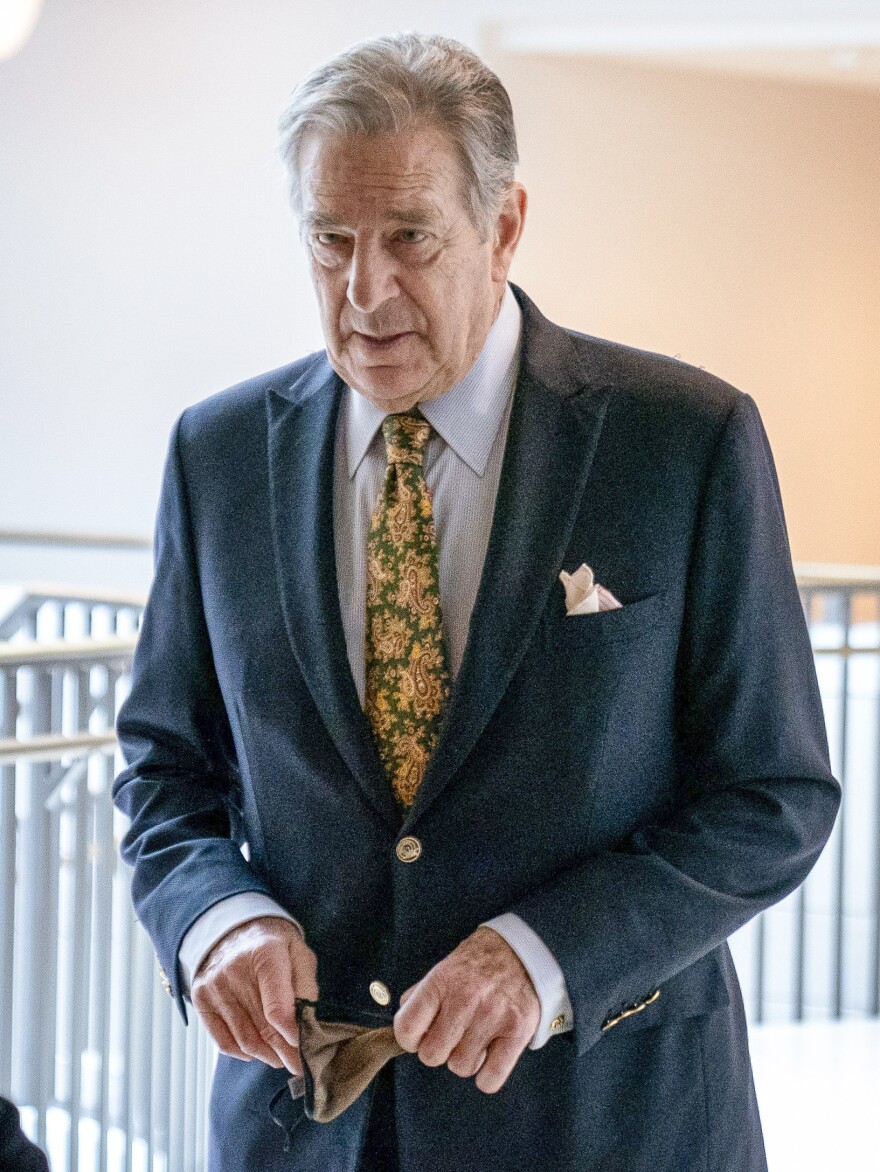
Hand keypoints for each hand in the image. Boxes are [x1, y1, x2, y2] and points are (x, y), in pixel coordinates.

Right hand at [191, 916, 317, 1074]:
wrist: (234, 928)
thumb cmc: (275, 944)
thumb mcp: (298, 953)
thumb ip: (306, 986)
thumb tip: (308, 1024)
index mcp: (265, 954)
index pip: (277, 1010)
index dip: (293, 1036)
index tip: (306, 1051)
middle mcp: (234, 970)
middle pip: (262, 1027)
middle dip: (285, 1052)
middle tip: (300, 1067)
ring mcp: (214, 986)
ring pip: (244, 1039)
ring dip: (266, 1056)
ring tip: (282, 1061)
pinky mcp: (200, 998)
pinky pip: (222, 1040)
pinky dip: (241, 1052)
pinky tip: (256, 1053)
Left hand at [393, 926, 539, 1093]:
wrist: (523, 951)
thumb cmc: (477, 965)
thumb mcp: (444, 968)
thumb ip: (421, 996)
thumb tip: (403, 1027)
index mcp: (441, 980)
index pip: (406, 1028)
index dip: (409, 1039)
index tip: (421, 1036)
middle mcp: (465, 997)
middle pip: (432, 1055)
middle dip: (438, 1050)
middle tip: (451, 1037)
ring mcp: (493, 1015)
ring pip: (461, 1067)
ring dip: (464, 1060)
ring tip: (473, 1040)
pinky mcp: (517, 1032)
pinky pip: (490, 1078)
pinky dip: (486, 1076)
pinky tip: (489, 1057)